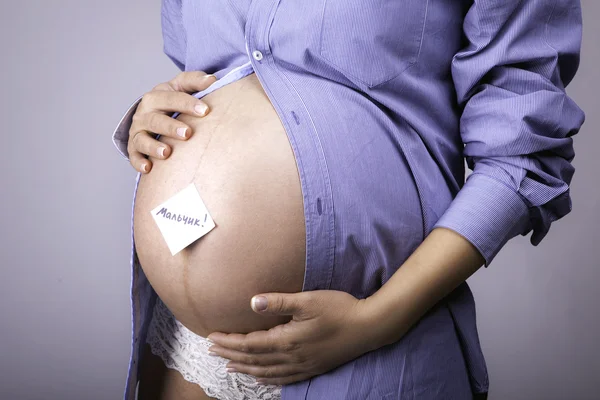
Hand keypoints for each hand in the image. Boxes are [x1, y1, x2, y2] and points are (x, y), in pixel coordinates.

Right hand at [128, 71, 217, 172]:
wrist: (154, 114)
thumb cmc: (173, 101)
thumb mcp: (182, 87)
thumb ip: (195, 81)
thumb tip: (213, 80)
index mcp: (156, 97)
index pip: (171, 98)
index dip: (187, 104)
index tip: (205, 111)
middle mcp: (144, 114)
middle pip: (155, 120)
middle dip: (170, 127)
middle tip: (187, 134)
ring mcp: (138, 132)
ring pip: (142, 139)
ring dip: (153, 146)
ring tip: (167, 152)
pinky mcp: (134, 148)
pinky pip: (134, 156)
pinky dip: (139, 162)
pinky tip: (148, 169)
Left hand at [206, 290, 374, 385]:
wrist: (369, 328)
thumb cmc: (340, 309)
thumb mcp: (309, 300)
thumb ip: (280, 302)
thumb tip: (252, 302)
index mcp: (287, 340)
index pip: (249, 343)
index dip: (229, 341)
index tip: (211, 337)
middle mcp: (291, 357)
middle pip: (253, 359)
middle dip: (230, 354)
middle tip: (211, 351)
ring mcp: (302, 366)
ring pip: (265, 372)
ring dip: (244, 368)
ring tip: (228, 365)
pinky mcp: (312, 369)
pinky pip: (282, 379)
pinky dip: (265, 378)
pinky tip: (259, 376)